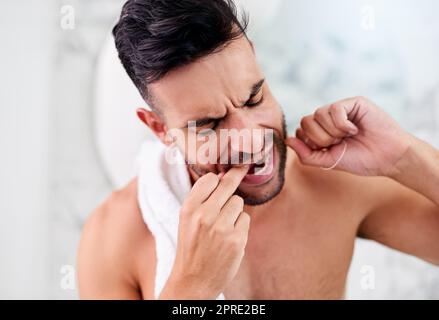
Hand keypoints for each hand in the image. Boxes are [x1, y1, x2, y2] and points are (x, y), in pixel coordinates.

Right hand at [160, 166, 250, 298]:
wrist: (193, 280)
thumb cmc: (192, 246)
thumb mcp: (187, 220)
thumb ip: (202, 199)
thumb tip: (222, 176)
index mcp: (188, 209)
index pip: (209, 179)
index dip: (218, 177)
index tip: (226, 171)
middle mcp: (204, 215)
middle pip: (228, 185)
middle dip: (236, 176)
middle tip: (243, 166)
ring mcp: (221, 228)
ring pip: (238, 202)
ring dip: (234, 211)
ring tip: (223, 226)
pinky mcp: (236, 240)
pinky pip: (245, 219)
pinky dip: (240, 226)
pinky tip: (229, 237)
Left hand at [285, 96, 411, 176]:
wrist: (388, 157)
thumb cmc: (361, 160)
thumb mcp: (329, 161)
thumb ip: (306, 154)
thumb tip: (287, 140)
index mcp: (322, 131)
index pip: (301, 130)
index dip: (311, 142)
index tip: (328, 150)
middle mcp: (329, 119)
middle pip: (306, 121)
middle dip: (320, 138)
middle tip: (339, 143)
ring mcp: (341, 109)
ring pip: (318, 114)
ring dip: (332, 132)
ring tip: (349, 136)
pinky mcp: (353, 103)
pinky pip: (334, 109)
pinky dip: (342, 124)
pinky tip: (354, 129)